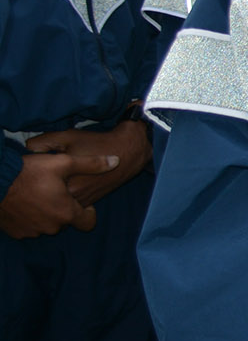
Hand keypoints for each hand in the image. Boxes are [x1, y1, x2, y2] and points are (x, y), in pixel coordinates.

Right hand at [0, 152, 118, 237]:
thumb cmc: (29, 172)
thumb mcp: (63, 162)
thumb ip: (92, 164)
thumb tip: (117, 161)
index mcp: (66, 213)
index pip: (88, 223)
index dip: (87, 212)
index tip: (80, 200)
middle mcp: (51, 227)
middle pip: (66, 222)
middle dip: (64, 209)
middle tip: (55, 191)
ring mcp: (32, 232)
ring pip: (47, 224)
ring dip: (47, 213)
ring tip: (39, 194)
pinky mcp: (16, 232)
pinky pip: (30, 227)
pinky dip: (30, 217)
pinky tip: (26, 202)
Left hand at [26, 121, 148, 206]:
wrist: (128, 151)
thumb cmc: (96, 143)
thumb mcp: (65, 137)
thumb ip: (40, 143)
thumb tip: (25, 150)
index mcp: (65, 185)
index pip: (36, 188)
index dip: (33, 176)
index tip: (33, 168)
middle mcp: (74, 198)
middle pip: (46, 198)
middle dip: (42, 187)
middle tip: (42, 173)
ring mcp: (84, 202)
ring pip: (58, 203)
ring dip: (54, 194)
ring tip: (55, 178)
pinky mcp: (91, 202)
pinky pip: (71, 203)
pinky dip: (67, 195)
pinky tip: (70, 180)